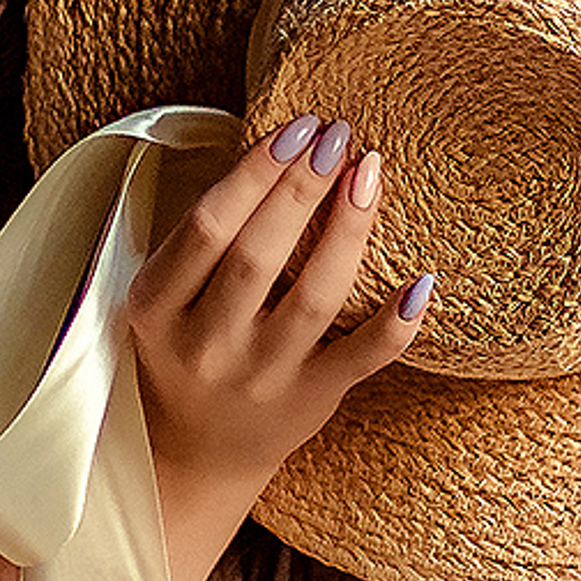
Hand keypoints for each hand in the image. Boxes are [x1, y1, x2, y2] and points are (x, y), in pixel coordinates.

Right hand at [127, 121, 433, 580]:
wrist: (193, 453)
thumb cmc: (187, 347)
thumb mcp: (167, 295)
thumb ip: (206, 235)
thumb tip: (281, 145)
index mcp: (157, 307)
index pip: (208, 226)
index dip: (255, 172)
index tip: (296, 127)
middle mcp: (205, 345)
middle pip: (259, 254)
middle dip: (302, 186)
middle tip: (338, 135)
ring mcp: (259, 378)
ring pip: (314, 297)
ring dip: (348, 231)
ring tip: (370, 173)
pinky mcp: (310, 402)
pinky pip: (361, 359)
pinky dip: (395, 323)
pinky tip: (424, 280)